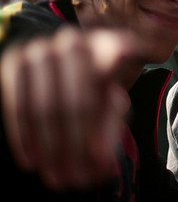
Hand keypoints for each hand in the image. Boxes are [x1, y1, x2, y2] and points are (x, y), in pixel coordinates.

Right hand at [0, 27, 130, 190]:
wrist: (60, 63)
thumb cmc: (96, 91)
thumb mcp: (112, 106)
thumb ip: (111, 129)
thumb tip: (102, 164)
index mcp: (110, 45)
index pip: (115, 77)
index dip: (115, 110)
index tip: (105, 160)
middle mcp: (76, 41)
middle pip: (80, 102)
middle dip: (78, 147)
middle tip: (79, 181)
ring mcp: (43, 49)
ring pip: (46, 107)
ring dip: (51, 149)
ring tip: (59, 180)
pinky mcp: (15, 62)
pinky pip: (17, 105)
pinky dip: (24, 137)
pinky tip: (32, 163)